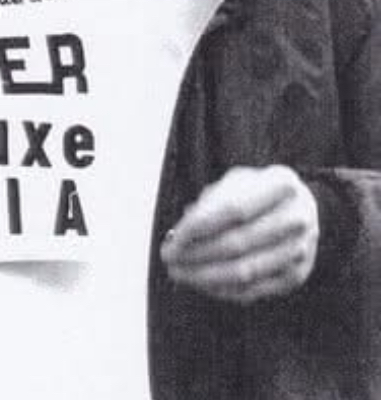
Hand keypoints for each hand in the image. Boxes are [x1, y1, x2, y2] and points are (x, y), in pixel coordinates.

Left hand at [160, 164, 318, 303]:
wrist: (303, 210)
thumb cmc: (258, 192)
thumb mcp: (236, 182)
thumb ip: (209, 203)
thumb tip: (181, 234)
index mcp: (282, 183)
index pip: (232, 209)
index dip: (198, 227)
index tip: (172, 239)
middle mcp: (298, 217)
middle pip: (238, 243)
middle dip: (196, 255)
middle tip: (169, 259)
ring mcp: (300, 250)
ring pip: (245, 272)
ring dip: (205, 277)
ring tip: (180, 273)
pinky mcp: (296, 276)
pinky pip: (254, 290)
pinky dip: (223, 290)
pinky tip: (201, 284)